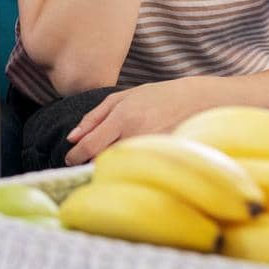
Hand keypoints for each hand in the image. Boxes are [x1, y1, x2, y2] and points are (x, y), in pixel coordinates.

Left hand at [62, 77, 218, 164]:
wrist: (199, 100)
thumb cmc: (157, 97)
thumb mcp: (123, 98)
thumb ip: (94, 117)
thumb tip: (72, 138)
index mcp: (123, 117)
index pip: (91, 146)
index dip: (75, 157)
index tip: (69, 161)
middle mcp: (137, 133)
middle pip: (103, 160)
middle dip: (91, 164)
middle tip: (87, 164)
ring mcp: (154, 147)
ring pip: (122, 168)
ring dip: (112, 169)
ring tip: (113, 164)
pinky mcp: (167, 157)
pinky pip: (142, 171)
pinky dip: (133, 171)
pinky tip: (134, 167)